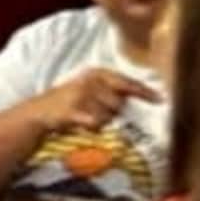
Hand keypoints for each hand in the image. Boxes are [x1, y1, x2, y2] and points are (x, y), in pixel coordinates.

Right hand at [40, 63, 157, 140]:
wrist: (39, 112)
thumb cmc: (70, 102)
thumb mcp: (91, 88)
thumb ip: (113, 90)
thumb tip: (141, 99)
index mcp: (97, 73)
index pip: (127, 82)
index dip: (144, 91)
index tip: (160, 99)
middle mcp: (91, 81)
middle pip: (118, 103)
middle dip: (112, 112)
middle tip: (96, 112)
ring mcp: (81, 95)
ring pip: (106, 116)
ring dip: (100, 121)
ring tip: (85, 117)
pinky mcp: (73, 111)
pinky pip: (94, 123)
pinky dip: (91, 127)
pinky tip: (83, 124)